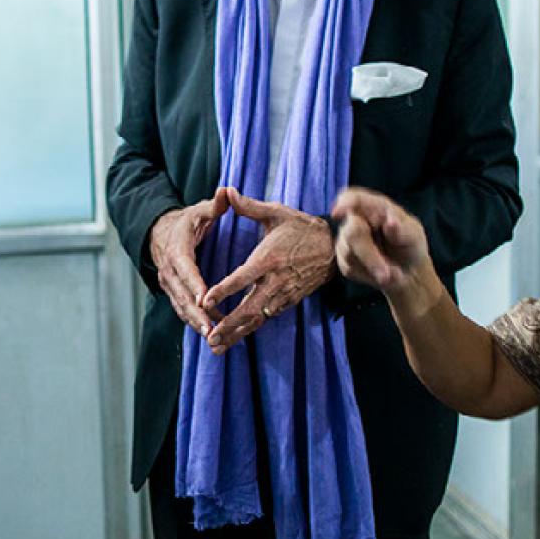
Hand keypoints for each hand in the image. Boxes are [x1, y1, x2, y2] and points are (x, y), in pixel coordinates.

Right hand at [149, 193, 230, 337]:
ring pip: (181, 307)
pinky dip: (194, 322)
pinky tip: (211, 334)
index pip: (185, 269)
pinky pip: (182, 310)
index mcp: (177, 249)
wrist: (161, 232)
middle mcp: (169, 270)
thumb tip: (226, 191)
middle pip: (181, 295)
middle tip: (212, 328)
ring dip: (196, 323)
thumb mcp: (199, 211)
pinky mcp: (172, 292)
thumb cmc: (187, 221)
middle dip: (196, 313)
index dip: (194, 284)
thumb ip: (215, 205)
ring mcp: (169, 283)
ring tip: (213, 337)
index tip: (205, 298)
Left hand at [199, 187, 334, 354]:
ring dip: (237, 333)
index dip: (224, 290)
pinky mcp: (288, 301)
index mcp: (268, 258)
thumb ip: (248, 206)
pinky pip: (266, 317)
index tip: (205, 300)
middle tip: (210, 337)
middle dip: (228, 324)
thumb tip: (226, 191)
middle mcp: (275, 280)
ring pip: (257, 318)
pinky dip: (250, 329)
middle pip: (249, 308)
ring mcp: (283, 294)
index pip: (242, 277)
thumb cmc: (301, 227)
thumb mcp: (276, 212)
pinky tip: (234, 338)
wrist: (334, 247)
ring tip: (216, 347)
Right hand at [331, 188, 430, 298]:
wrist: (409, 272)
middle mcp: (357, 220)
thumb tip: (390, 222)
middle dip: (369, 254)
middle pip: (352, 231)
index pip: (355, 198)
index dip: (345, 202)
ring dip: (372, 267)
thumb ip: (402, 229)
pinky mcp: (344, 260)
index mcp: (375, 207)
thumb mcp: (414, 236)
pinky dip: (368, 275)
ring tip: (392, 274)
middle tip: (387, 275)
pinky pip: (350, 268)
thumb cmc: (411, 245)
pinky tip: (381, 274)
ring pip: (349, 253)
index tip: (338, 213)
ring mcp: (347, 240)